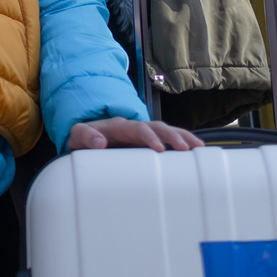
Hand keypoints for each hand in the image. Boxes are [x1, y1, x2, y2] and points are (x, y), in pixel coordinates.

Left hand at [65, 118, 202, 152]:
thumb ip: (85, 137)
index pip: (137, 129)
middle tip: (185, 148)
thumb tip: (99, 142)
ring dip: (182, 137)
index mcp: (119, 126)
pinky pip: (167, 139)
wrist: (87, 139)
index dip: (149, 137)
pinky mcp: (147, 143)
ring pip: (166, 131)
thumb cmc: (84, 138)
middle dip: (172, 136)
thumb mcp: (78, 136)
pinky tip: (194, 150)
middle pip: (157, 127)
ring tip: (198, 148)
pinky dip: (181, 142)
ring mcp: (142, 135)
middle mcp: (134, 128)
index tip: (159, 149)